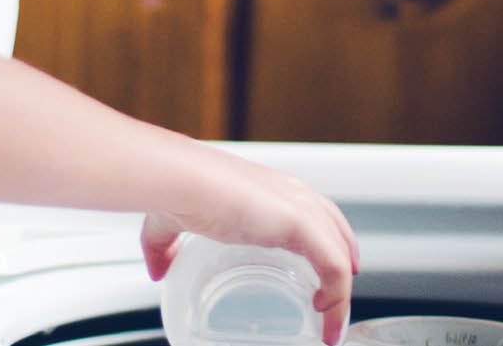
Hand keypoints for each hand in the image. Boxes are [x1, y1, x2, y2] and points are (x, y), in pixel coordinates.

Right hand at [140, 152, 359, 344]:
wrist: (180, 182)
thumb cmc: (178, 192)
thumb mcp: (170, 224)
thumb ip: (164, 247)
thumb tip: (157, 269)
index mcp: (269, 190)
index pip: (312, 210)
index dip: (324, 236)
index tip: (324, 267)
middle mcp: (292, 194)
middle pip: (336, 226)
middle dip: (345, 257)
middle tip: (340, 292)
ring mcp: (301, 207)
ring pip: (339, 252)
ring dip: (341, 289)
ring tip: (333, 320)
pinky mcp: (302, 223)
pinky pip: (334, 266)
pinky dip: (337, 295)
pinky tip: (327, 314)